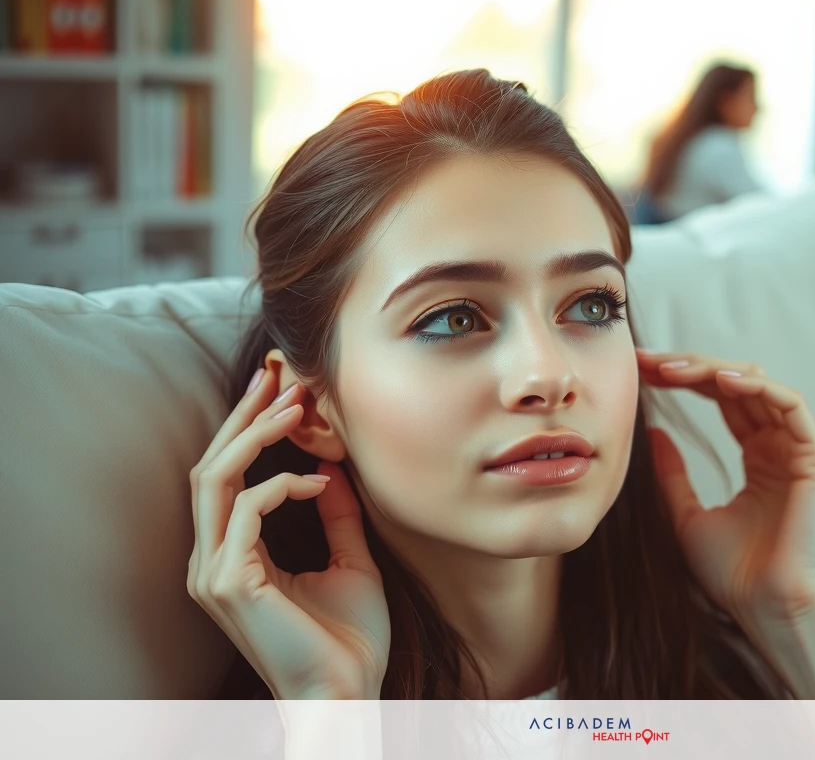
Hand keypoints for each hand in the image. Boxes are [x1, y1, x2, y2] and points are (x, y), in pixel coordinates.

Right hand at [187, 366, 390, 699]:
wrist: (348, 694)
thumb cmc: (349, 638)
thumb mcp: (349, 559)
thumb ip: (334, 514)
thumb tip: (331, 467)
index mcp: (232, 556)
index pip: (226, 478)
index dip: (248, 429)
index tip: (282, 390)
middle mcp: (212, 562)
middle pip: (210, 467)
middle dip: (244, 416)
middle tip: (279, 375)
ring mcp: (215, 574)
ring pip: (214, 480)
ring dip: (254, 436)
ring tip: (294, 407)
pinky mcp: (231, 584)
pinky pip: (246, 512)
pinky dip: (280, 485)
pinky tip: (317, 480)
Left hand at [636, 348, 814, 630]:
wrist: (764, 608)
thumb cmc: (732, 574)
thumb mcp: (686, 515)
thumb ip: (673, 475)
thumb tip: (652, 432)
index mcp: (758, 458)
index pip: (722, 401)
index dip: (684, 380)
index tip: (642, 372)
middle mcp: (781, 447)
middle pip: (739, 385)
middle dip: (692, 367)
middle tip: (649, 362)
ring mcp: (800, 450)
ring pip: (761, 386)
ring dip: (716, 371)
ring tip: (672, 369)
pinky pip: (790, 405)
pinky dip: (756, 386)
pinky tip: (719, 380)